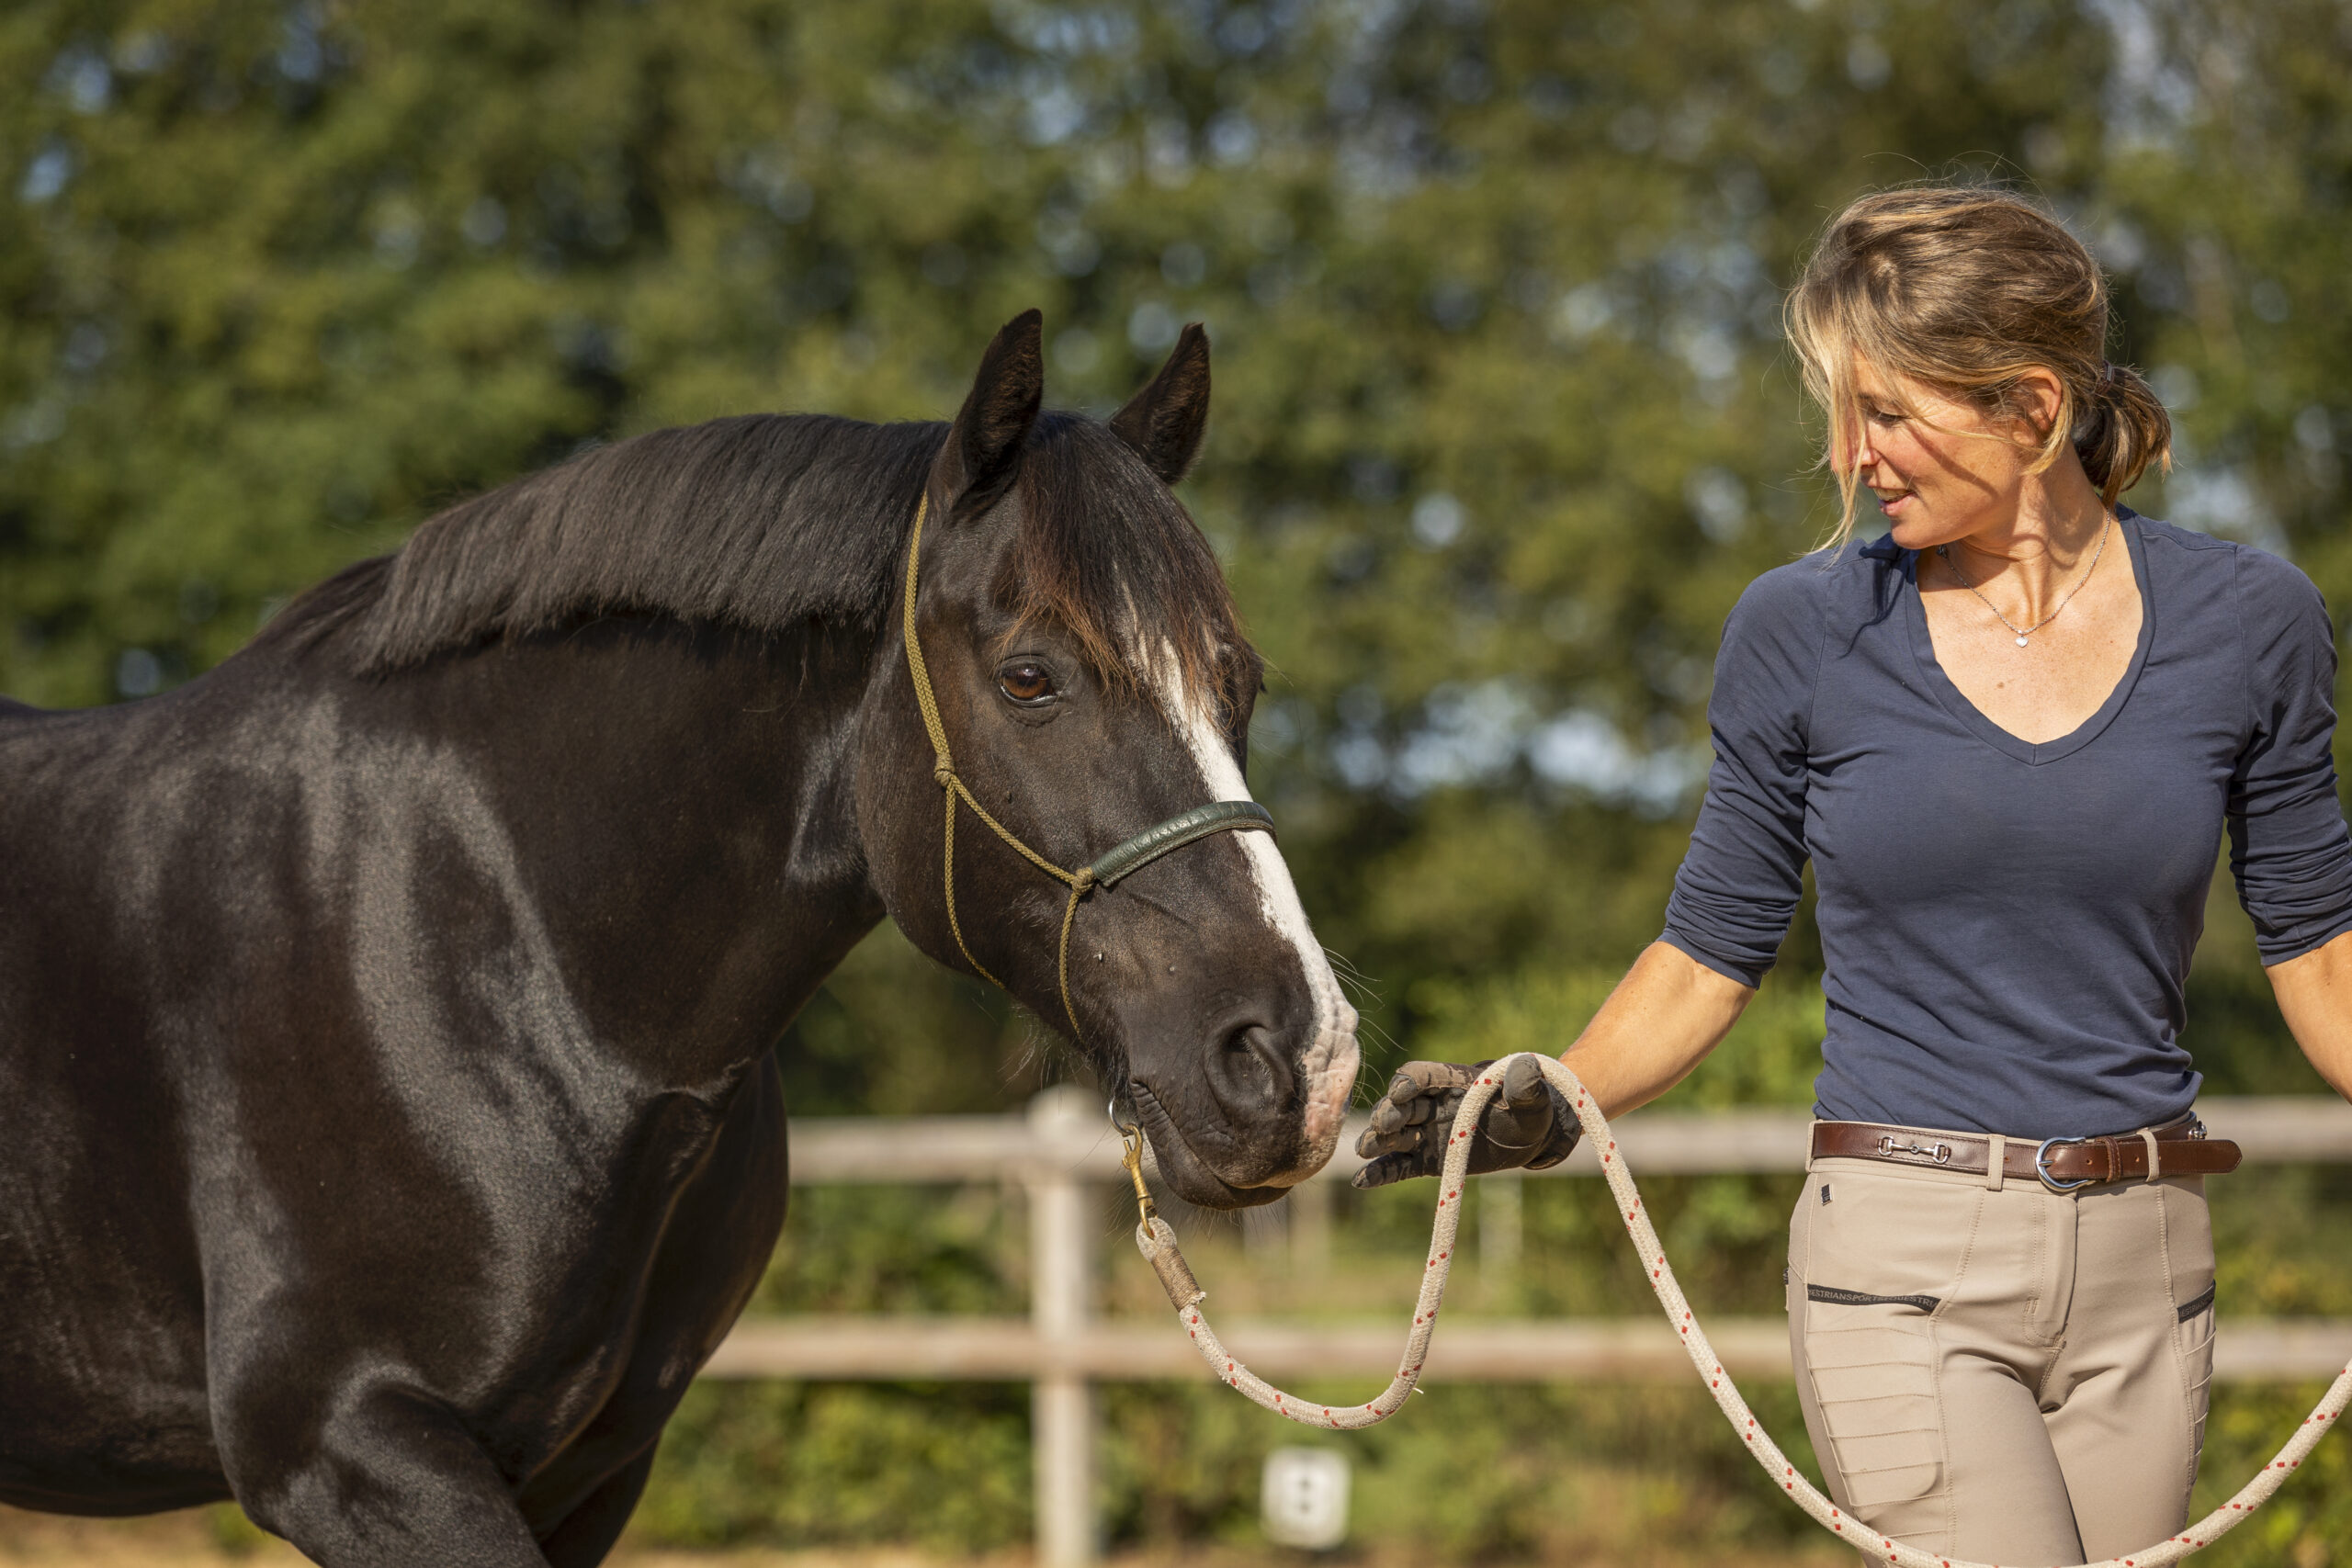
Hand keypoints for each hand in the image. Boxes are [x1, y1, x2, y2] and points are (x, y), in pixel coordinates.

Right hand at [1351, 1056, 1580, 1188]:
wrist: (1528, 1135)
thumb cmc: (1528, 1107)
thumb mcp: (1532, 1095)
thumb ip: (1526, 1083)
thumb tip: (1524, 1067)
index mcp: (1451, 1081)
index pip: (1421, 1075)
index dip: (1409, 1081)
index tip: (1401, 1092)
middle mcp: (1431, 1105)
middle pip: (1400, 1105)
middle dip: (1389, 1112)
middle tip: (1384, 1124)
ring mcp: (1425, 1133)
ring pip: (1394, 1135)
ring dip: (1378, 1140)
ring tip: (1365, 1149)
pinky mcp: (1426, 1160)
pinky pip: (1399, 1166)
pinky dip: (1380, 1173)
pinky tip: (1363, 1181)